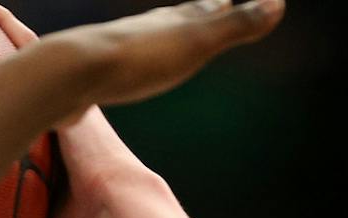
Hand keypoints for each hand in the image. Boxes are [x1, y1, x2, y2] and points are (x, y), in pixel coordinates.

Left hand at [0, 1, 167, 217]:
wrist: (124, 210)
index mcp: (65, 136)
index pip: (35, 105)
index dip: (16, 86)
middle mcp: (66, 108)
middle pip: (29, 66)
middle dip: (7, 39)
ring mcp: (67, 96)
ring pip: (25, 50)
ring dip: (0, 26)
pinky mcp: (66, 91)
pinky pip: (24, 48)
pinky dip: (3, 27)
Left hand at [49, 0, 281, 110]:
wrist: (69, 76)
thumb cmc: (138, 61)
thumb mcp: (196, 44)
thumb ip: (234, 27)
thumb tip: (278, 4)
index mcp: (170, 23)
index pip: (202, 11)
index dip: (218, 8)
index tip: (225, 1)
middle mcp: (142, 31)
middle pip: (172, 21)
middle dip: (191, 16)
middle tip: (205, 9)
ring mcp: (112, 52)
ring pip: (141, 41)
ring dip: (156, 39)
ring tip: (162, 39)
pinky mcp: (87, 79)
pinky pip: (111, 71)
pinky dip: (122, 69)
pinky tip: (113, 78)